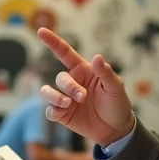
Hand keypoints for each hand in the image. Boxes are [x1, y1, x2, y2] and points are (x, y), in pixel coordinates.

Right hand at [36, 28, 133, 147]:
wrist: (116, 129)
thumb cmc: (117, 104)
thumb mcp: (116, 87)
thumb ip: (106, 72)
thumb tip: (97, 57)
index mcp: (83, 70)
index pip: (64, 52)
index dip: (52, 41)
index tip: (41, 31)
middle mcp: (72, 82)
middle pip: (60, 78)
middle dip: (69, 87)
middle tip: (83, 97)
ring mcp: (65, 99)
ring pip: (46, 92)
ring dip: (55, 97)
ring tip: (68, 104)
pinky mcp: (62, 114)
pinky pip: (49, 110)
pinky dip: (53, 111)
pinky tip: (62, 113)